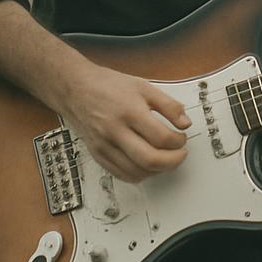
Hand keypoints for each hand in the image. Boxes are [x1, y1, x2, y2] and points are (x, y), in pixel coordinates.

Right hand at [61, 62, 191, 182]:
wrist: (76, 89)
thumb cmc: (108, 86)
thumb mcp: (143, 86)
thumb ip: (168, 105)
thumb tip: (185, 122)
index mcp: (129, 111)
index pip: (161, 137)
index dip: (178, 142)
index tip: (182, 138)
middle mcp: (115, 131)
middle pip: (149, 159)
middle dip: (172, 161)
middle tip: (180, 154)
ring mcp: (104, 145)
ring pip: (136, 172)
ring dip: (157, 170)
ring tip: (166, 158)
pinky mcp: (98, 155)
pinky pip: (121, 175)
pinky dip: (139, 174)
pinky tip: (147, 165)